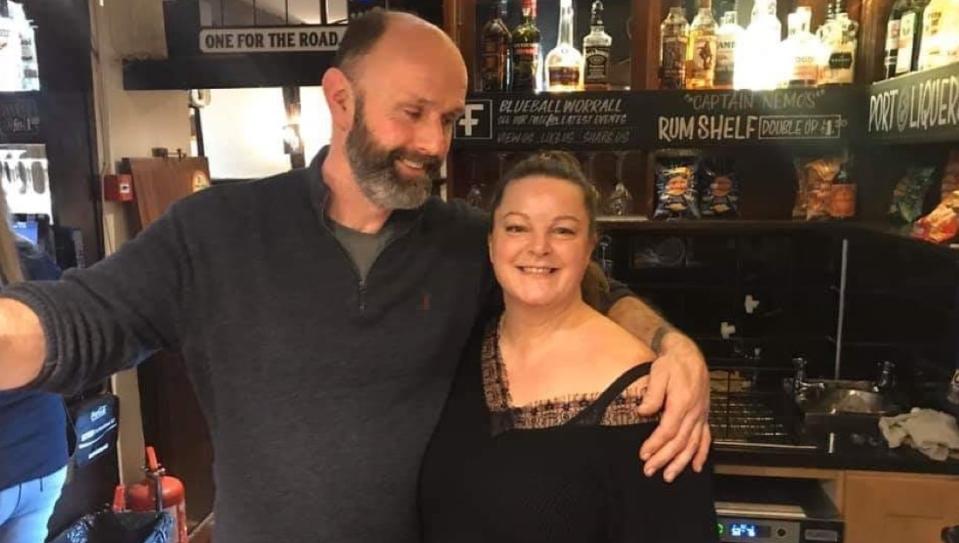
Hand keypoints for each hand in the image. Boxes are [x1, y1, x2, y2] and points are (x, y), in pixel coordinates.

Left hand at [637, 331, 709, 481]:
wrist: (688, 354)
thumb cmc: (671, 363)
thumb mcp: (658, 372)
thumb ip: (652, 394)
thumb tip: (643, 412)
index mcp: (682, 403)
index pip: (668, 430)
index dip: (656, 444)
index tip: (643, 454)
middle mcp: (694, 412)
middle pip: (680, 442)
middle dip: (664, 458)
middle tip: (650, 470)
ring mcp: (700, 415)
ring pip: (693, 444)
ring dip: (681, 462)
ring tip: (669, 476)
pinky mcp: (703, 415)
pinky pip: (706, 438)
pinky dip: (702, 454)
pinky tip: (696, 467)